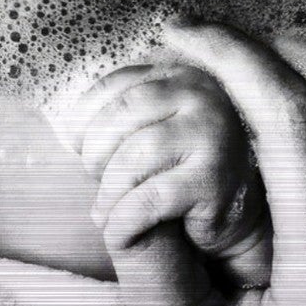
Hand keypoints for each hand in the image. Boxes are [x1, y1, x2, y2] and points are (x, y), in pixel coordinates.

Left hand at [67, 61, 272, 287]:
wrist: (237, 214)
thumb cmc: (183, 168)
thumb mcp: (155, 127)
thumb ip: (123, 114)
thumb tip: (68, 129)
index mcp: (178, 74)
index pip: (113, 85)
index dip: (84, 119)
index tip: (78, 147)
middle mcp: (200, 93)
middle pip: (119, 116)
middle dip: (95, 155)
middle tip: (96, 182)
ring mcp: (213, 133)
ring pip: (132, 158)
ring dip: (108, 193)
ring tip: (105, 211)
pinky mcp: (215, 178)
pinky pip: (150, 198)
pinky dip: (124, 220)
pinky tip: (121, 231)